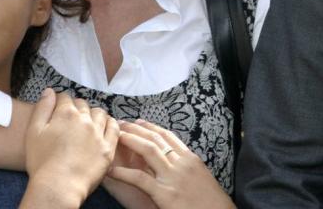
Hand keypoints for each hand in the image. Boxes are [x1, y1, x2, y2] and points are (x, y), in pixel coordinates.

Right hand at [22, 89, 118, 207]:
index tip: (59, 106)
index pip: (65, 97)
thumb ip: (42, 108)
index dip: (61, 101)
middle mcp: (85, 120)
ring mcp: (99, 134)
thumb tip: (49, 91)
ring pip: (100, 114)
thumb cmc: (42, 162)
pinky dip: (111, 123)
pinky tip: (106, 126)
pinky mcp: (108, 148)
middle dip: (77, 107)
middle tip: (71, 117)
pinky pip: (114, 128)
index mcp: (66, 114)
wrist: (59, 186)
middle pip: (83, 105)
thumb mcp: (33, 132)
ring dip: (94, 114)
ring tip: (89, 121)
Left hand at [106, 120, 233, 208]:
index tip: (138, 121)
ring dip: (129, 141)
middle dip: (136, 129)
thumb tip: (174, 163)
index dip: (150, 127)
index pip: (168, 136)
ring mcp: (173, 177)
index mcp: (191, 159)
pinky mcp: (165, 193)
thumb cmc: (211, 202)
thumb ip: (187, 168)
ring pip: (148, 151)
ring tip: (115, 137)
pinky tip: (111, 171)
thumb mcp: (201, 178)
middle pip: (155, 139)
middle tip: (121, 124)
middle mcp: (182, 163)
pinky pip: (139, 179)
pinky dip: (123, 173)